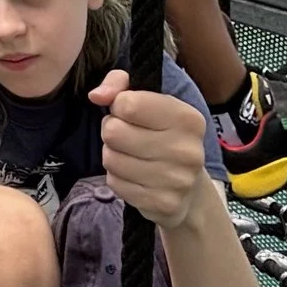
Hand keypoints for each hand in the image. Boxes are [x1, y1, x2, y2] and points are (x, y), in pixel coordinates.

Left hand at [89, 71, 213, 230]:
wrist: (190, 191)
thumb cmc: (163, 136)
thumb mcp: (149, 100)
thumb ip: (120, 83)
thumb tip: (96, 95)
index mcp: (187, 118)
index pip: (128, 104)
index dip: (119, 107)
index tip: (129, 113)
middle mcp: (187, 149)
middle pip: (114, 132)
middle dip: (112, 132)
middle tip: (126, 137)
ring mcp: (177, 180)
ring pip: (111, 159)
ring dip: (112, 155)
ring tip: (130, 156)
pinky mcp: (163, 203)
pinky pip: (115, 184)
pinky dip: (117, 178)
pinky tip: (134, 177)